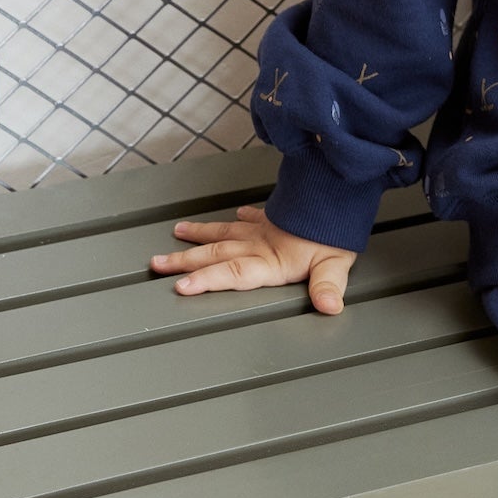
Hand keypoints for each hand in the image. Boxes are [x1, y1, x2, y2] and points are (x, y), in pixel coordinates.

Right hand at [151, 204, 357, 314]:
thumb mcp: (335, 262)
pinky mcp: (277, 216)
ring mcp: (265, 228)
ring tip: (177, 234)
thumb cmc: (337, 231)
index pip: (232, 273)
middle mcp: (260, 244)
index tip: (180, 285)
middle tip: (157, 264)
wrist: (340, 191)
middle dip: (185, 261)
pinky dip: (241, 216)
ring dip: (199, 236)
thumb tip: (328, 306)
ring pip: (224, 231)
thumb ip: (327, 286)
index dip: (207, 281)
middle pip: (216, 254)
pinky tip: (235, 214)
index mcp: (271, 261)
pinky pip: (253, 216)